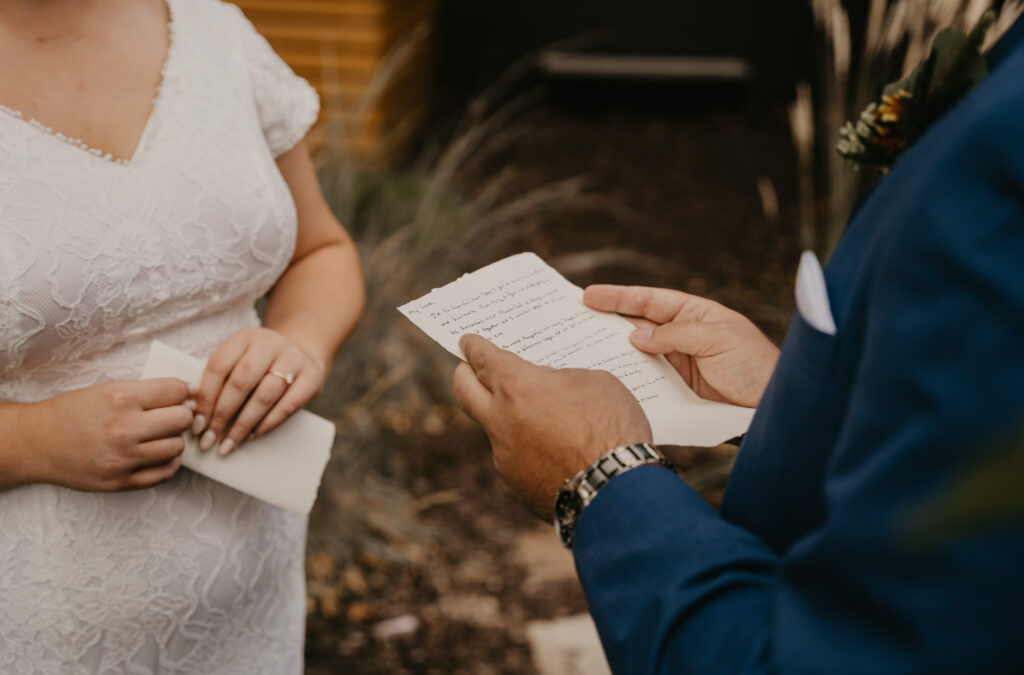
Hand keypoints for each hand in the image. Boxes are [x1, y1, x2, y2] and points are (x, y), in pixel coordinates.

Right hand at [19, 379, 193, 490]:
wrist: (36, 443)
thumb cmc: (73, 413)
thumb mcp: (107, 390)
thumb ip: (146, 392)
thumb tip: (186, 393)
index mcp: (121, 399)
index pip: (176, 391)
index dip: (182, 392)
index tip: (180, 395)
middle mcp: (124, 428)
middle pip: (183, 419)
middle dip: (181, 415)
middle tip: (170, 416)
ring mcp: (123, 458)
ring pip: (177, 447)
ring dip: (173, 440)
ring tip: (159, 436)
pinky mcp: (121, 482)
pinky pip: (165, 473)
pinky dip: (168, 462)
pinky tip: (157, 454)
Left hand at [192, 326, 324, 455]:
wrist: (303, 353)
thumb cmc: (261, 365)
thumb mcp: (241, 359)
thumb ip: (221, 380)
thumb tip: (197, 417)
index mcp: (245, 337)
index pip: (218, 366)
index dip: (205, 398)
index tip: (196, 425)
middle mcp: (270, 343)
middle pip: (241, 381)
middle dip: (222, 415)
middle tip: (209, 439)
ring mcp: (294, 359)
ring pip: (264, 396)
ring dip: (243, 425)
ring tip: (228, 444)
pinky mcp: (312, 377)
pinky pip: (288, 405)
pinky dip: (268, 424)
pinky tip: (253, 436)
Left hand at [453, 334, 651, 518]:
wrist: (617, 489)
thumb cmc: (612, 428)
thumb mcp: (594, 383)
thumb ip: (559, 379)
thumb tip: (546, 386)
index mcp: (518, 387)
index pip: (483, 359)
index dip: (474, 347)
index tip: (468, 343)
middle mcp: (501, 421)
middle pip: (463, 391)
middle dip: (464, 374)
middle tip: (469, 368)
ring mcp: (504, 455)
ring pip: (493, 427)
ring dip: (505, 416)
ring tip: (536, 414)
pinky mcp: (516, 482)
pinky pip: (515, 457)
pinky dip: (528, 448)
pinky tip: (553, 449)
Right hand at [584, 285, 779, 407]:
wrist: (773, 409)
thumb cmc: (755, 366)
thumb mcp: (717, 340)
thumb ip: (675, 335)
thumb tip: (636, 336)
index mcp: (695, 315)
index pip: (650, 301)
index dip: (620, 298)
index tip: (589, 296)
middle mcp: (682, 337)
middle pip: (637, 325)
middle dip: (607, 322)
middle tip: (573, 320)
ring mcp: (678, 364)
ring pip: (637, 354)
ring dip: (612, 352)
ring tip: (580, 349)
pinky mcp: (676, 391)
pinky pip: (645, 381)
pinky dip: (627, 379)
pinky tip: (607, 379)